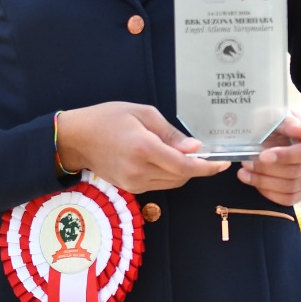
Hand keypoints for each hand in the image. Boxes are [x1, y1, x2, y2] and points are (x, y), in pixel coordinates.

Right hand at [56, 102, 230, 192]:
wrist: (77, 138)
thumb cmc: (108, 118)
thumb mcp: (142, 113)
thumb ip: (170, 133)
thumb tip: (195, 149)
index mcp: (144, 148)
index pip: (184, 165)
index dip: (207, 167)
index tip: (223, 163)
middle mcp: (139, 170)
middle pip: (181, 177)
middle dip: (198, 168)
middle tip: (208, 155)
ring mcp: (133, 183)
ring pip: (172, 183)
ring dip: (184, 172)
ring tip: (188, 156)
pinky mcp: (129, 188)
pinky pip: (159, 185)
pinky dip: (169, 175)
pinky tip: (169, 161)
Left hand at [236, 112, 300, 205]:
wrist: (292, 134)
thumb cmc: (283, 122)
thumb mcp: (283, 114)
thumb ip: (288, 122)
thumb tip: (300, 130)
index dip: (285, 156)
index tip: (262, 155)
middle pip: (297, 172)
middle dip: (267, 170)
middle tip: (246, 163)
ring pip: (292, 187)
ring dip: (264, 182)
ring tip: (244, 174)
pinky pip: (290, 199)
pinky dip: (270, 194)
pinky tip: (256, 184)